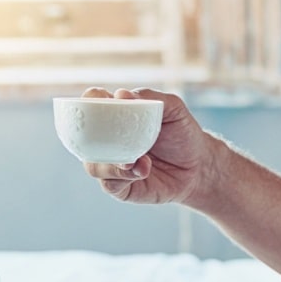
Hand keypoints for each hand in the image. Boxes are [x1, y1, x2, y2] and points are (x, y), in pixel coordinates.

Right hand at [79, 88, 219, 207]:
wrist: (198, 166)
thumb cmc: (182, 133)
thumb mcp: (173, 109)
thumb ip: (149, 97)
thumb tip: (120, 94)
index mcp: (115, 118)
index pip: (91, 106)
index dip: (88, 101)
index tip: (99, 99)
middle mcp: (107, 142)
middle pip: (82, 138)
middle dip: (90, 136)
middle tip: (111, 133)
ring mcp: (111, 165)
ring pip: (93, 165)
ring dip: (111, 162)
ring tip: (134, 159)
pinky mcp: (119, 187)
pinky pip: (109, 183)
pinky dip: (123, 176)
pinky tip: (143, 169)